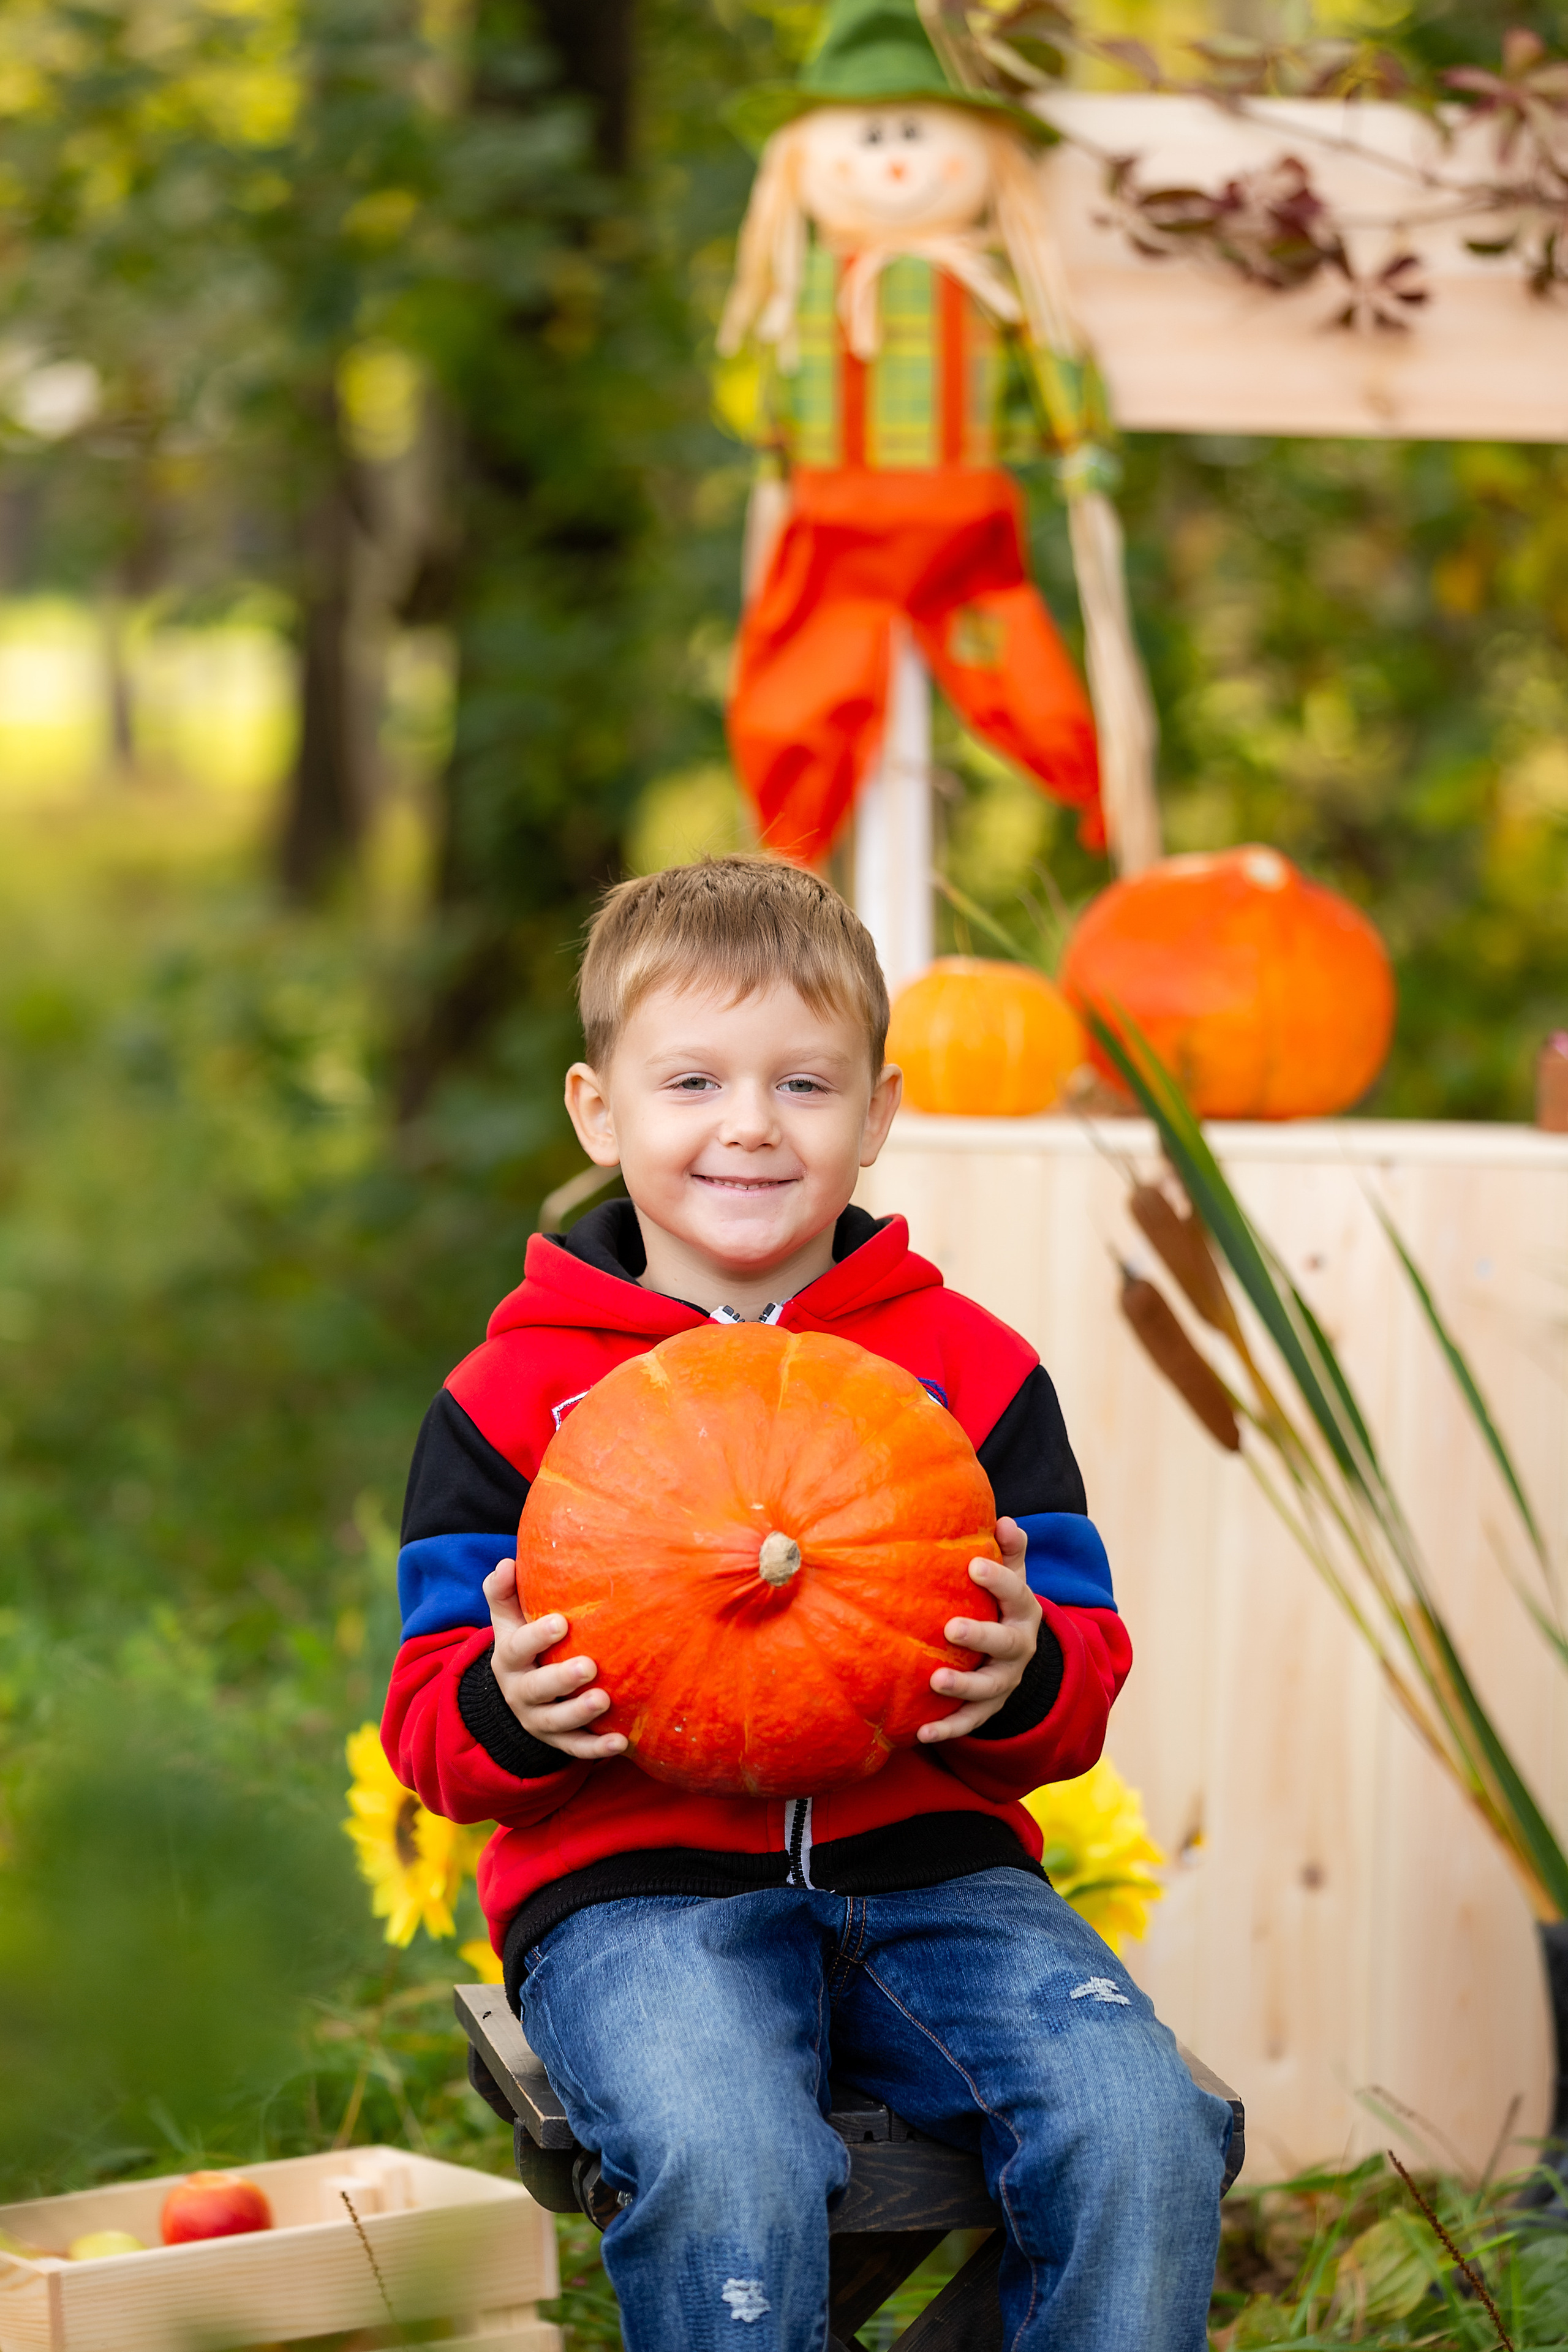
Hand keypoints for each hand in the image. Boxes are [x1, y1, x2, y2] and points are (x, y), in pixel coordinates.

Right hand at [482, 1559, 627, 1761]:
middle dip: (562, 1678)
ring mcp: (538, 1719)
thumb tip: (507, 1563)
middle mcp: (520, 1691)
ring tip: (605, 1700)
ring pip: (556, 1722)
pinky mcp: (556, 1740)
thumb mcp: (507, 1619)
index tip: (562, 1622)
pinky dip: (596, 1748)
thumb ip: (503, 1592)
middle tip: (589, 1666)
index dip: (537, 1636)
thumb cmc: (520, 1642)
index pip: (519, 1647)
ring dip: (580, 1713)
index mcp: (508, 1658)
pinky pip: (575, 1748)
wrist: (513, 1693)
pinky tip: (621, 1742)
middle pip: (538, 1688)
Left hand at [916, 1518, 1038, 1744]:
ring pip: (988, 1689)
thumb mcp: (1011, 1577)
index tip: (974, 1565)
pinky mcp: (989, 1709)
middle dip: (981, 1635)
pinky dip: (947, 1729)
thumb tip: (1005, 1520)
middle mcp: (1020, 1648)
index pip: (1016, 1593)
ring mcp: (1005, 1682)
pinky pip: (969, 1723)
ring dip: (963, 1687)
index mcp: (1023, 1611)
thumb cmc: (1001, 1604)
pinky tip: (920, 1733)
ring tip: (935, 1680)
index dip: (999, 1580)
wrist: (1015, 1655)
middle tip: (951, 1627)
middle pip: (1006, 1643)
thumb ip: (1009, 1550)